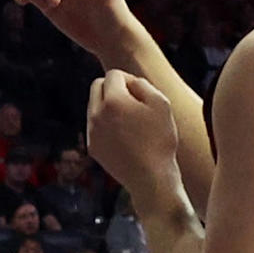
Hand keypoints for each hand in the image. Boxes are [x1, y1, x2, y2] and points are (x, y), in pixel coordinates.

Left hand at [85, 71, 179, 200]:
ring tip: (130, 121)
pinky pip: (95, 126)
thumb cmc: (160, 140)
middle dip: (113, 88)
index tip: (141, 93)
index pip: (113, 74)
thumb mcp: (161, 104)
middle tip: (132, 101)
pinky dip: (107, 125)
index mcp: (113, 100)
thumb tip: (130, 81)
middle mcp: (96, 114)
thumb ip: (142, 84)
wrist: (151, 178)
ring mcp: (92, 132)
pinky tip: (125, 136)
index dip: (129, 79)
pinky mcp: (93, 147)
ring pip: (94, 106)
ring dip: (109, 106)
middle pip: (97, 86)